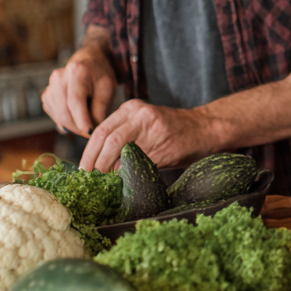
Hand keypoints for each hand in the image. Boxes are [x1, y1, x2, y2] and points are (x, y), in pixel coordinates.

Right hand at [42, 43, 116, 135]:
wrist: (88, 62)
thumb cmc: (100, 75)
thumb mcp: (107, 88)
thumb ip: (100, 108)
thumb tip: (92, 130)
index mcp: (77, 72)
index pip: (75, 102)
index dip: (81, 121)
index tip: (90, 133)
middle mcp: (59, 77)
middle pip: (63, 110)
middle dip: (77, 127)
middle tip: (90, 134)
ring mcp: (50, 85)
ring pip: (57, 114)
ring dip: (70, 125)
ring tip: (85, 125)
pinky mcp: (47, 94)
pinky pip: (53, 113)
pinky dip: (63, 120)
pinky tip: (75, 118)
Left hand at [78, 99, 217, 172]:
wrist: (206, 129)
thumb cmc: (174, 133)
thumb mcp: (145, 128)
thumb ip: (124, 141)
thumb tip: (101, 168)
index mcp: (130, 109)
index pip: (100, 131)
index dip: (89, 153)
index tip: (84, 170)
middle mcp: (138, 112)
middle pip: (105, 137)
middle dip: (95, 161)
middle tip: (91, 178)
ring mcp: (151, 125)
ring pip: (119, 148)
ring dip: (110, 167)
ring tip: (106, 181)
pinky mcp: (163, 139)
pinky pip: (139, 158)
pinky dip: (130, 170)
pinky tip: (128, 178)